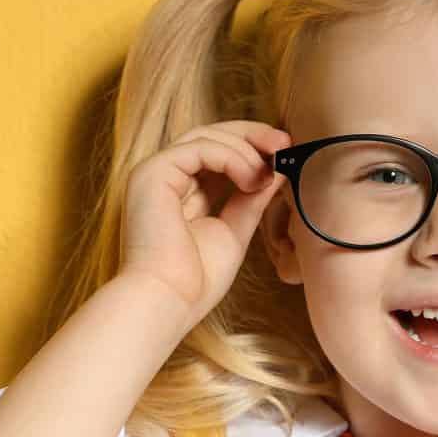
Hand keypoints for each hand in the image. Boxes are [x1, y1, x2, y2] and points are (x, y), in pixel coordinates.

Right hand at [120, 120, 291, 331]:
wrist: (168, 301)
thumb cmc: (195, 280)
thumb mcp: (235, 230)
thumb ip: (253, 198)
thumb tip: (279, 168)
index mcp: (179, 191)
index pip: (216, 154)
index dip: (251, 147)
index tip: (284, 150)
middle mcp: (164, 177)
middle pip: (210, 136)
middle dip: (252, 136)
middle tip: (285, 144)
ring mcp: (155, 172)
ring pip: (206, 136)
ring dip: (245, 149)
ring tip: (268, 173)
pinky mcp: (152, 172)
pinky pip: (199, 147)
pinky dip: (231, 157)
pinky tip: (250, 178)